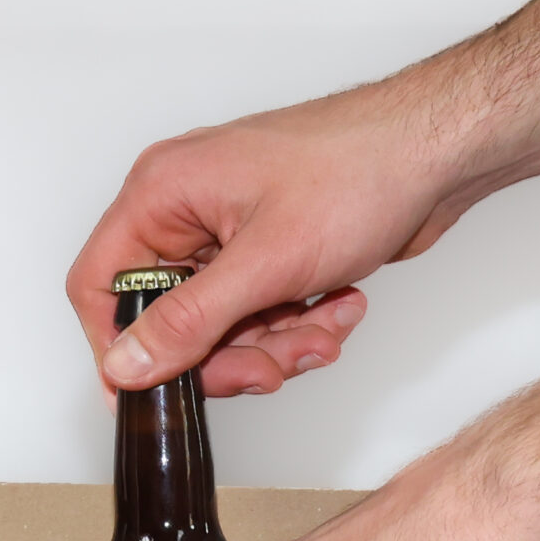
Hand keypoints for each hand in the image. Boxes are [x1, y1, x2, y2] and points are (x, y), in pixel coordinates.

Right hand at [69, 0, 539, 395]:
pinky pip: (257, 315)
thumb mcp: (263, 264)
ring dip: (272, 345)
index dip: (121, 348)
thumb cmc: (359, 171)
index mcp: (162, 194)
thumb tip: (125, 365)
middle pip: (167, 319)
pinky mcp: (266, 251)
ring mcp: (226, 232)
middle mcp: (185, 211)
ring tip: (320, 330)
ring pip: (218, 328)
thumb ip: (186, 323)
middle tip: (268, 367)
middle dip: (225, 354)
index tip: (159, 389)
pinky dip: (296, 326)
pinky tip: (336, 308)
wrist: (439, 151)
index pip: (100, 287)